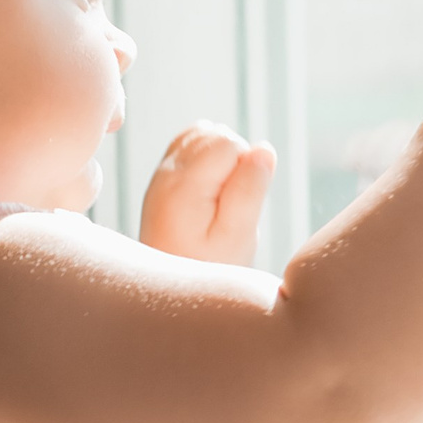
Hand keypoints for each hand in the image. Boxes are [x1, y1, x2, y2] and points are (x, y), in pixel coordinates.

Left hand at [138, 122, 275, 266]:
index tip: (240, 201)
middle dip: (235, 160)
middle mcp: (165, 174)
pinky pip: (189, 144)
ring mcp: (160, 174)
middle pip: (215, 134)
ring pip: (202, 135)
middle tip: (231, 203)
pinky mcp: (162, 178)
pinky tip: (213, 187)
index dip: (247, 166)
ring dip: (222, 157)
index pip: (228, 142)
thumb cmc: (208, 266)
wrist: (171, 288)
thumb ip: (250, 190)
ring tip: (222, 197)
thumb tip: (262, 148)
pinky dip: (208, 157)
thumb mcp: (238, 236)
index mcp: (182, 188)